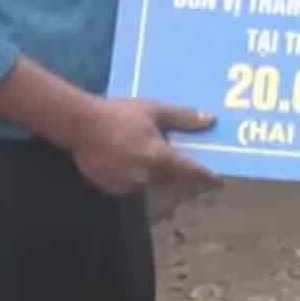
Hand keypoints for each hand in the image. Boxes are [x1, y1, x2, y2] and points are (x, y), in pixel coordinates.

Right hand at [67, 99, 220, 197]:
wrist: (80, 125)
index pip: (191, 172)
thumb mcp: (154, 110)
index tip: (219, 180)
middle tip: (186, 166)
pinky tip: (132, 163)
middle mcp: (147, 177)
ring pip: (153, 185)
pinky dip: (139, 178)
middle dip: (181, 176)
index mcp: (159, 157)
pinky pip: (134, 187)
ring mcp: (129, 186)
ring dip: (159, 177)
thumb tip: (211, 120)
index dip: (207, 177)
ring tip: (153, 160)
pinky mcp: (114, 189)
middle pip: (173, 181)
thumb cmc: (119, 114)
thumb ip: (183, 118)